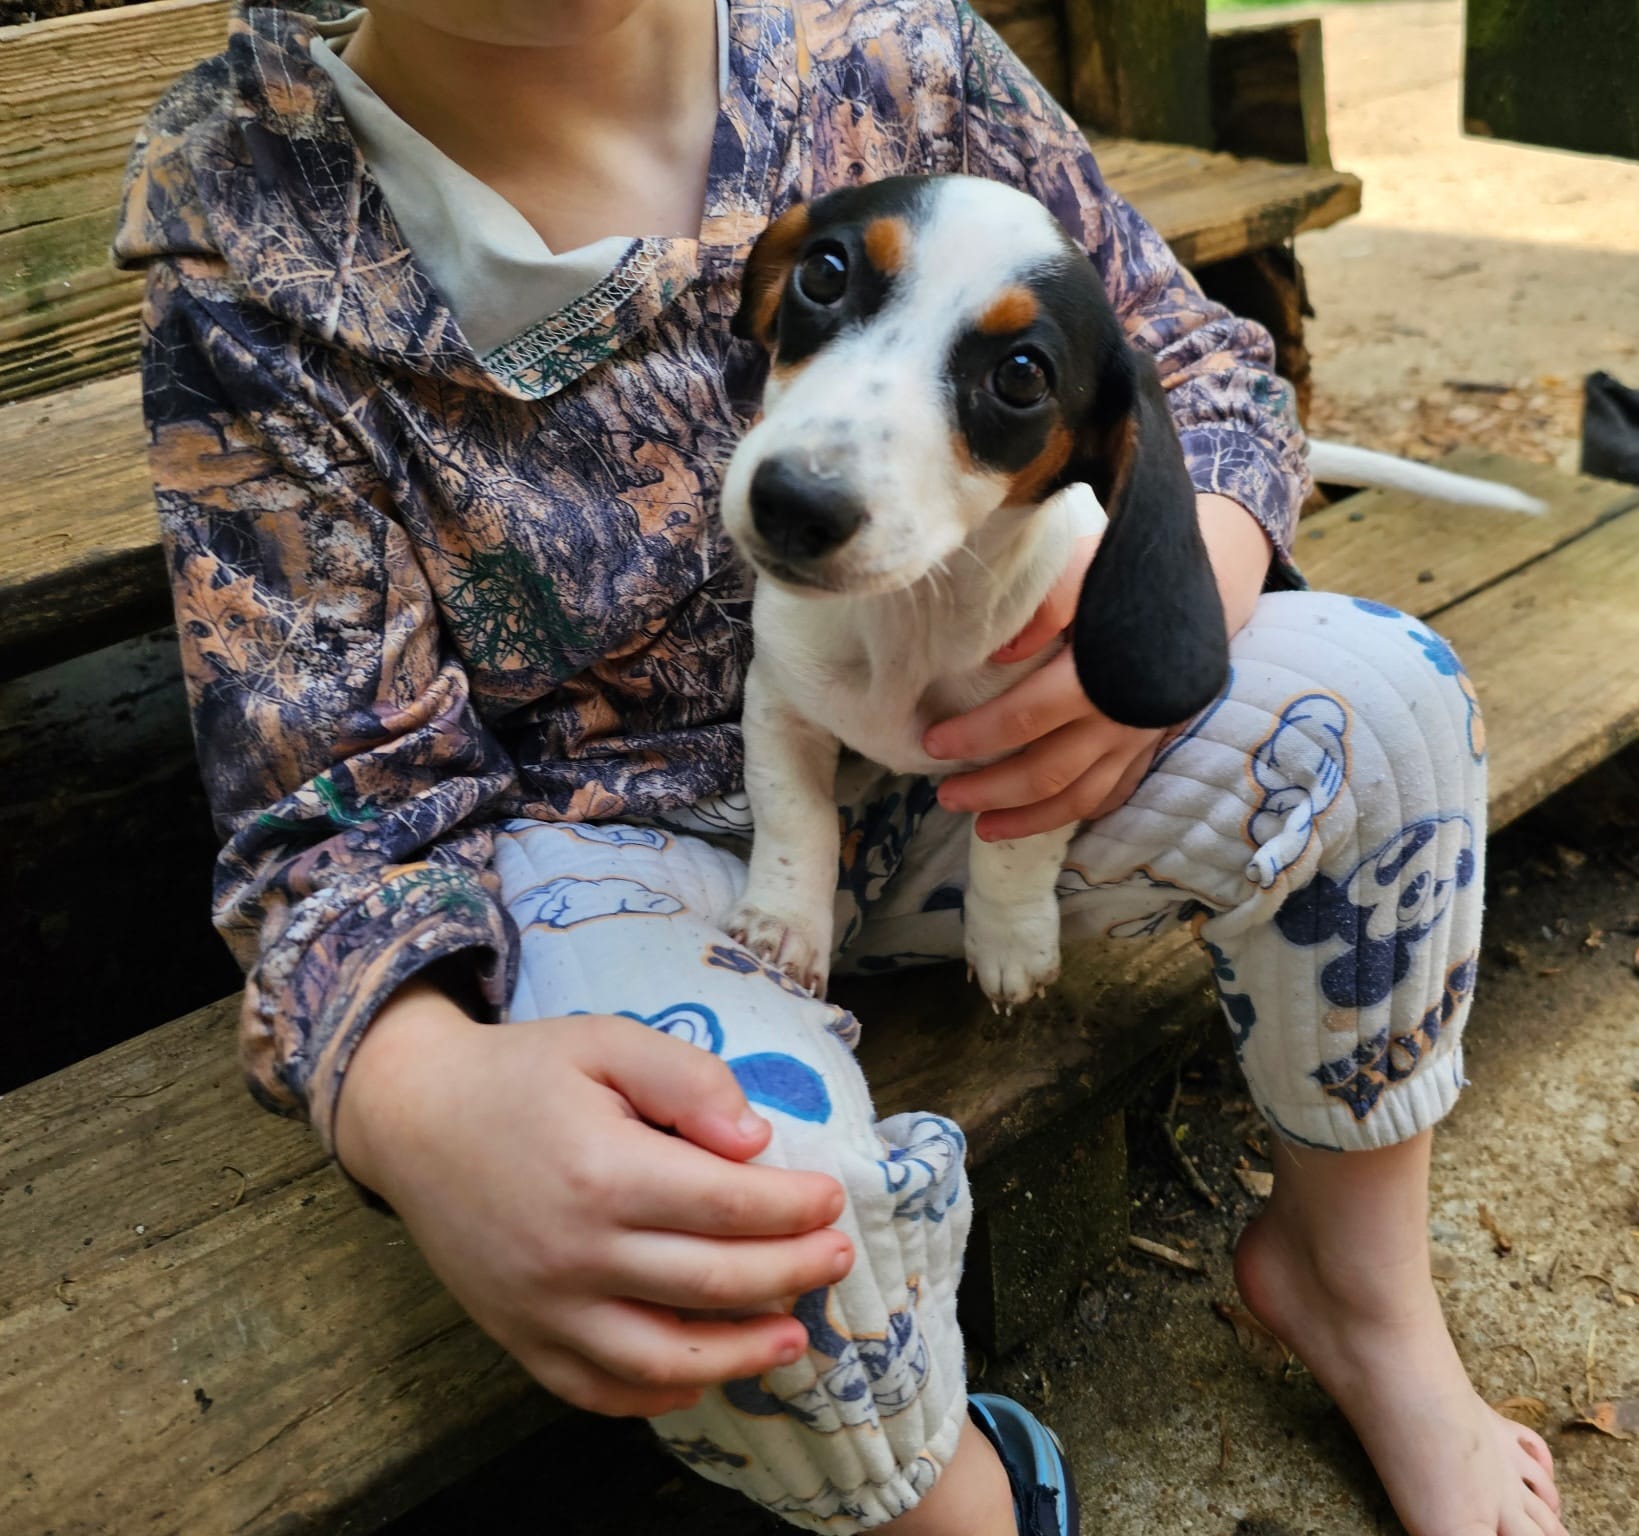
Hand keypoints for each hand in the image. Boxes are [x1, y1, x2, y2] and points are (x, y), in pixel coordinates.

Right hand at [335, 978, 852, 1418]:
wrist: (415, 1117)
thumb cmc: (522, 1073)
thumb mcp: (607, 1042)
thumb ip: (688, 1079)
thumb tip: (756, 1141)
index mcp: (605, 1171)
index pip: (730, 1206)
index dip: (796, 1208)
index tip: (832, 1200)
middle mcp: (575, 1252)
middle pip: (715, 1283)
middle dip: (793, 1274)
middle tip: (837, 1259)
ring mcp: (544, 1307)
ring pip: (664, 1359)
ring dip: (742, 1356)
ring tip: (795, 1338)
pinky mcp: (518, 1337)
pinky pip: (596, 1390)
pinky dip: (655, 1396)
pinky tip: (700, 1377)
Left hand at [924, 495, 1272, 838]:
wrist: (1206, 583)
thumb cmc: (1130, 574)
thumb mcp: (1088, 567)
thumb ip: (1048, 604)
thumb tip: (1000, 654)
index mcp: (1099, 675)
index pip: (1024, 718)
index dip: (975, 736)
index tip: (932, 743)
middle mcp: (1120, 718)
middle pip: (1047, 772)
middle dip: (991, 791)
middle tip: (945, 797)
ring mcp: (1138, 740)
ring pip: (1079, 797)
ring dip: (1028, 819)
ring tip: (983, 827)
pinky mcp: (1148, 747)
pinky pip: (1111, 793)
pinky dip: (1075, 812)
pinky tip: (1042, 820)